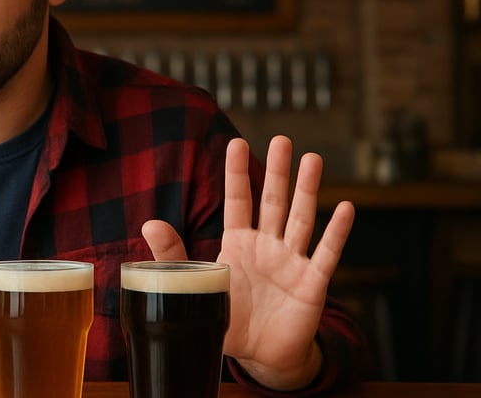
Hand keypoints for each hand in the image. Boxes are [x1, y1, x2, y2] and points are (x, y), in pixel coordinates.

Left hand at [142, 135, 354, 390]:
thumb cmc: (228, 316)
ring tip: (312, 159)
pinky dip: (337, 232)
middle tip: (281, 139)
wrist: (259, 356)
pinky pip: (326, 254)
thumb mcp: (196, 284)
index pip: (238, 200)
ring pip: (301, 218)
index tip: (236, 143)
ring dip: (307, 190)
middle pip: (273, 201)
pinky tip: (346, 207)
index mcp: (238, 242)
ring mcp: (291, 261)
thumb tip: (149, 222)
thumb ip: (174, 255)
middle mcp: (267, 245)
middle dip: (277, 171)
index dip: (237, 173)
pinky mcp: (311, 283)